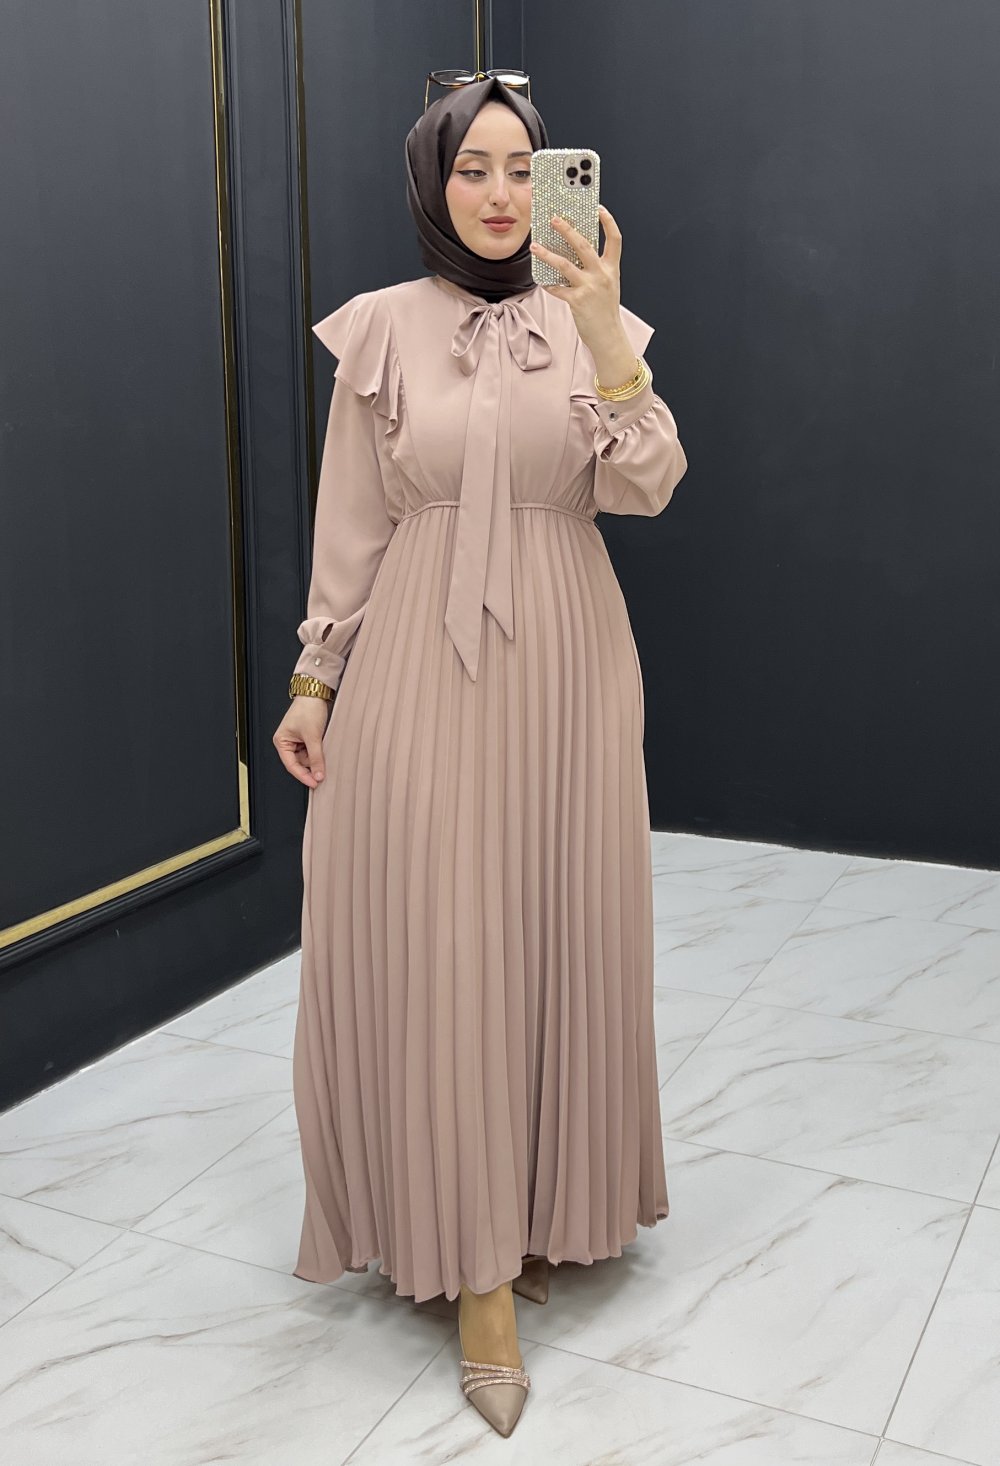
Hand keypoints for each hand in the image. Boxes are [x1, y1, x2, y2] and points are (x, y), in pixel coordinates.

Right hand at [273, 695, 330, 788]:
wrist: (316, 693)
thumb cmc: (308, 708)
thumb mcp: (313, 736)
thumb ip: (316, 757)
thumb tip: (318, 774)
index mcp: (281, 741)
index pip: (291, 765)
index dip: (303, 776)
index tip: (314, 783)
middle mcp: (288, 742)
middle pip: (300, 763)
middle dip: (312, 766)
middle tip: (323, 773)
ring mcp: (298, 740)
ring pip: (308, 758)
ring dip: (317, 758)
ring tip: (325, 754)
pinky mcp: (307, 738)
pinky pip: (313, 751)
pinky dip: (319, 753)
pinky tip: (325, 750)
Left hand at [529, 204, 621, 343]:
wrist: (608, 337)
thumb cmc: (605, 311)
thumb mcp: (608, 285)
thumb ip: (596, 269)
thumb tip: (574, 254)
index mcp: (611, 269)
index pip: (615, 239)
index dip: (608, 222)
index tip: (599, 209)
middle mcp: (601, 275)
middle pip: (583, 245)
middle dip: (567, 229)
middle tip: (554, 219)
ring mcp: (589, 288)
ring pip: (564, 265)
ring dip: (547, 254)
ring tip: (535, 247)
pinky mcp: (577, 301)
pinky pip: (557, 288)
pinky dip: (548, 284)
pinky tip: (542, 280)